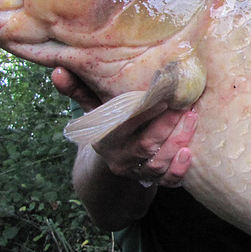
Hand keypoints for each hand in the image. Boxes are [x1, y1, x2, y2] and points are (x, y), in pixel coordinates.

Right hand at [52, 67, 196, 187]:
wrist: (114, 163)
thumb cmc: (110, 126)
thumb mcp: (95, 110)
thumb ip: (80, 91)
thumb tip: (57, 70)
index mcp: (105, 138)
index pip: (124, 126)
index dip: (144, 113)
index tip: (163, 97)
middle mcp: (120, 158)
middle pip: (146, 146)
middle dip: (168, 127)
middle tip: (186, 107)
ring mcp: (137, 172)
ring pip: (159, 163)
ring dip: (178, 141)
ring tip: (193, 120)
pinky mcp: (154, 181)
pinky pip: (168, 181)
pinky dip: (180, 169)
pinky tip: (189, 153)